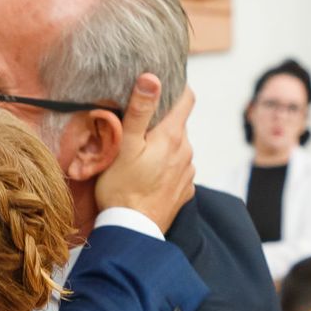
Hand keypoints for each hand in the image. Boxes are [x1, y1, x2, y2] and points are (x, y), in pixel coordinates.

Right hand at [95, 78, 195, 233]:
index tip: (163, 85)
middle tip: (136, 127)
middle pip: (178, 125)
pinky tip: (147, 177)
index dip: (176, 87)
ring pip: (177, 148)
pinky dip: (165, 168)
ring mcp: (188, 173)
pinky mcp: (184, 191)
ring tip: (139, 156)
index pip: (187, 98)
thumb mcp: (125, 145)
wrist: (132, 232)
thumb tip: (152, 78)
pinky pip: (177, 171)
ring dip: (163, 147)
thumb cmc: (122, 188)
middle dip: (161, 122)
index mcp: (173, 136)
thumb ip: (139, 110)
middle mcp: (187, 151)